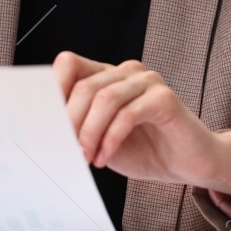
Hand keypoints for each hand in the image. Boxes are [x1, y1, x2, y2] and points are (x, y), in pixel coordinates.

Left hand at [54, 52, 230, 211]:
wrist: (189, 164)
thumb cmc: (144, 150)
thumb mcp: (100, 139)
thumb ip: (78, 128)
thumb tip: (43, 130)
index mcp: (106, 75)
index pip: (69, 65)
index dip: (52, 90)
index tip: (41, 122)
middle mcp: (126, 72)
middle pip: (84, 85)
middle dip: (70, 121)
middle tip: (64, 150)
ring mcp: (147, 81)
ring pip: (104, 97)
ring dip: (89, 132)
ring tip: (86, 156)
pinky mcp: (164, 98)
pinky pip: (128, 113)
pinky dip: (110, 139)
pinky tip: (104, 157)